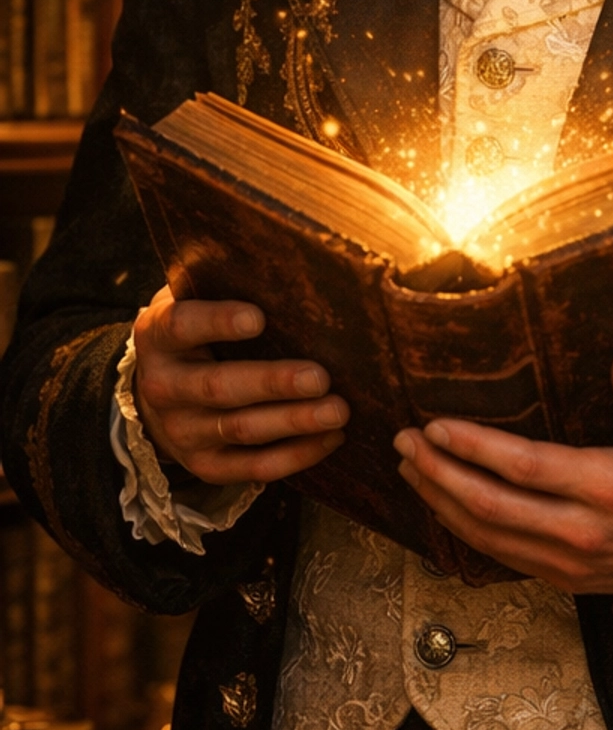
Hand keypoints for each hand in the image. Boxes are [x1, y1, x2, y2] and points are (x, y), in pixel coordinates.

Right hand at [131, 285, 348, 485]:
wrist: (159, 392)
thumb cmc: (196, 332)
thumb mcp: (194, 300)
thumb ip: (223, 284)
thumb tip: (292, 260)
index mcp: (157, 336)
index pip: (181, 325)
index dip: (216, 322)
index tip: (257, 318)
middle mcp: (163, 387)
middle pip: (218, 387)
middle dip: (272, 383)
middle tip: (319, 377)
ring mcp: (182, 432)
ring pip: (240, 430)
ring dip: (293, 422)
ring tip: (337, 411)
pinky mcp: (206, 465)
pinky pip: (253, 468)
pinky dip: (296, 456)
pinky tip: (331, 438)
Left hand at [393, 351, 612, 600]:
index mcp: (611, 487)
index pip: (523, 467)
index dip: (471, 447)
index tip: (434, 425)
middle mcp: (584, 533)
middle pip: (491, 507)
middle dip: (438, 474)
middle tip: (401, 443)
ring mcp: (575, 564)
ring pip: (491, 540)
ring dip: (443, 504)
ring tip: (411, 472)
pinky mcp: (574, 581)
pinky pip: (508, 559)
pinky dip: (469, 534)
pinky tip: (450, 508)